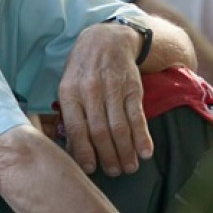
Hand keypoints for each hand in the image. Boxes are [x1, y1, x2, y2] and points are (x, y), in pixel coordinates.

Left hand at [57, 23, 152, 176]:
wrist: (105, 39)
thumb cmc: (82, 70)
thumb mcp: (67, 86)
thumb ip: (70, 115)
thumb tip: (73, 151)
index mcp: (70, 92)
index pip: (77, 128)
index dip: (84, 151)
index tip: (90, 169)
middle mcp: (91, 91)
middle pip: (100, 131)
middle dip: (108, 156)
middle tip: (113, 172)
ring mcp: (113, 89)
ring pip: (120, 127)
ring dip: (126, 151)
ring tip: (129, 168)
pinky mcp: (131, 88)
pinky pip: (137, 116)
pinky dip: (142, 136)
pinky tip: (145, 152)